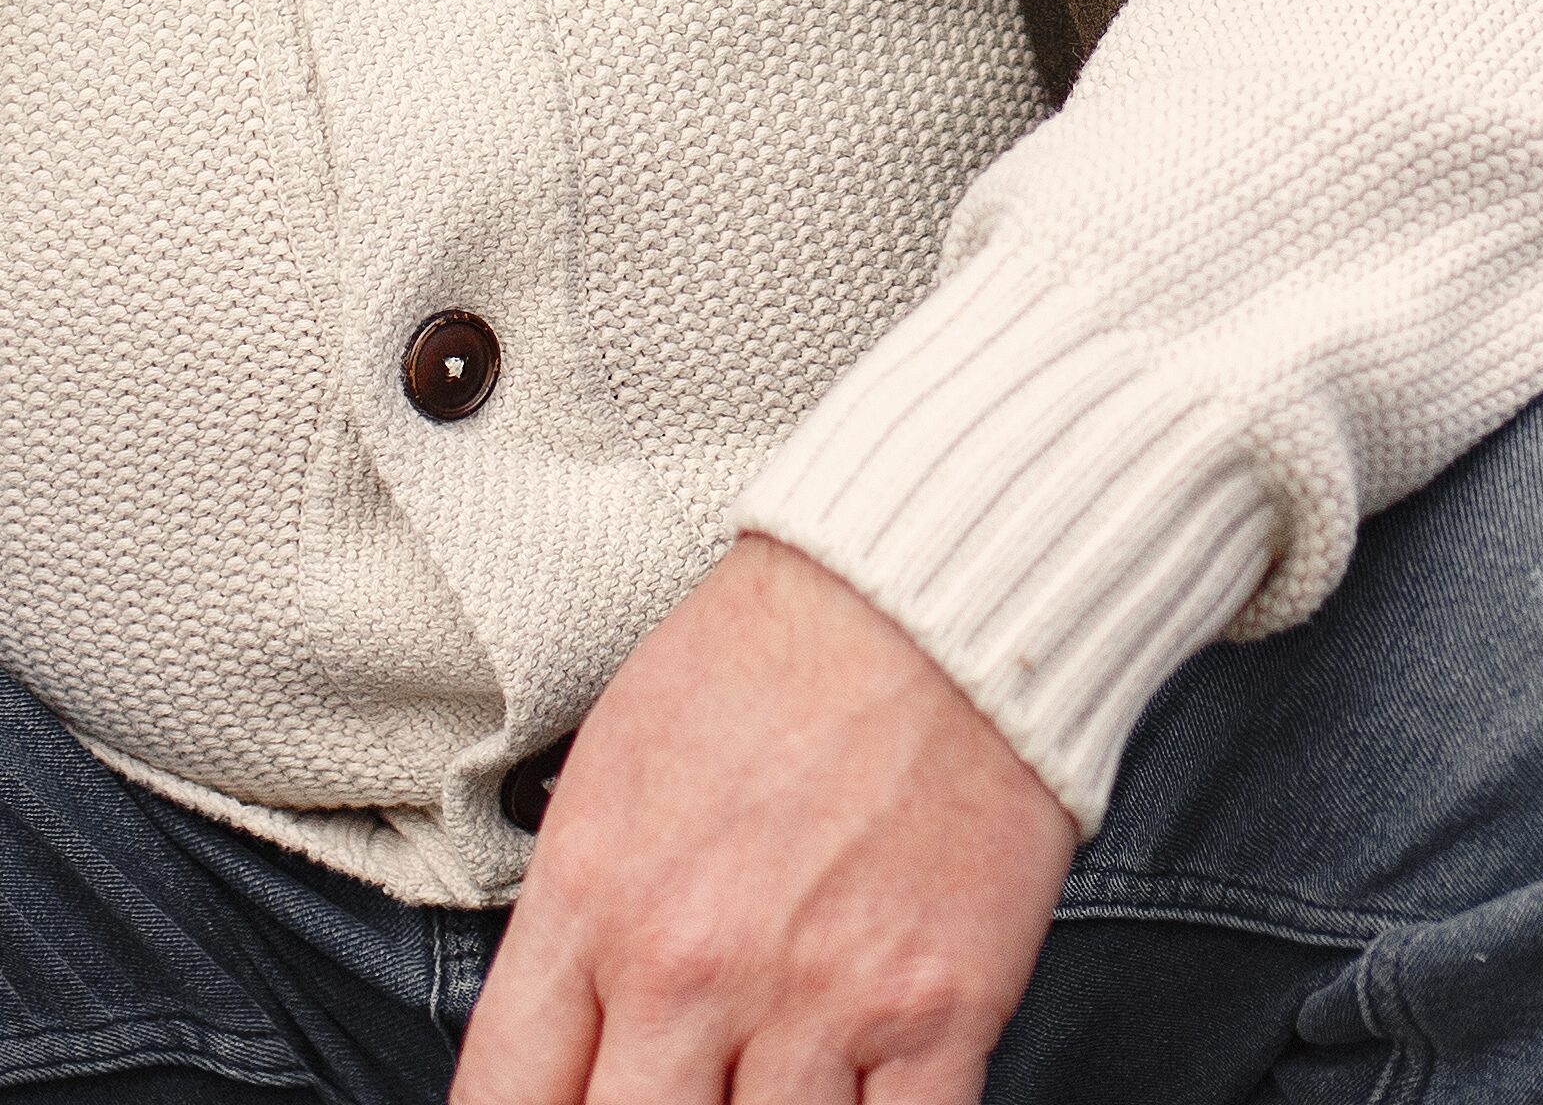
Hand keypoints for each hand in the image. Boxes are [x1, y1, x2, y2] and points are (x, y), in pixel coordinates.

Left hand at [453, 534, 1076, 1104]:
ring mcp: (817, 1000)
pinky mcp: (937, 1013)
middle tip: (681, 1089)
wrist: (931, 588)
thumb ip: (577, 923)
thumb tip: (563, 1048)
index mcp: (595, 897)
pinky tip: (854, 1101)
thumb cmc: (774, 656)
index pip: (506, 1100)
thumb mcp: (614, 765)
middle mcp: (692, 967)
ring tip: (766, 1086)